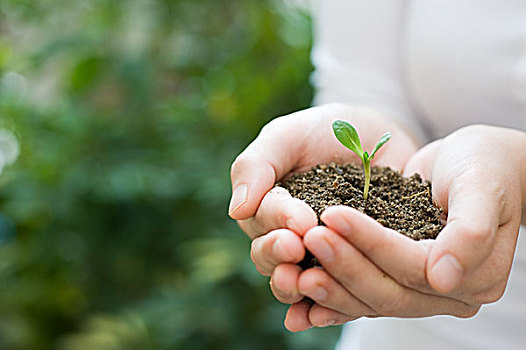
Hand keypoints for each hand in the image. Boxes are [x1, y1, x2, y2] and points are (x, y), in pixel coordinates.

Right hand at [228, 103, 418, 321]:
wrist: (381, 137)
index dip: (277, 222)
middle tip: (297, 248)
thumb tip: (236, 211)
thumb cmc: (329, 129)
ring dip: (294, 287)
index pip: (261, 221)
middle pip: (270, 257)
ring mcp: (319, 253)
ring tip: (305, 284)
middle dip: (279, 256)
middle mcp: (289, 235)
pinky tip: (317, 317)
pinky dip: (324, 308)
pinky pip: (334, 293)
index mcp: (269, 206)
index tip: (300, 221)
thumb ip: (257, 165)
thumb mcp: (289, 135)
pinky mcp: (351, 266)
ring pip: (295, 280)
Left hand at [284, 125, 524, 330]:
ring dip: (332, 284)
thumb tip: (443, 277)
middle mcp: (449, 292)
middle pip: (388, 291)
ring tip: (294, 267)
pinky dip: (333, 294)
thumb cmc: (485, 167)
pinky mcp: (397, 278)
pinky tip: (301, 291)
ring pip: (370, 299)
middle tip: (307, 237)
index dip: (372, 244)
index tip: (333, 214)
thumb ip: (469, 232)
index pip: (413, 266)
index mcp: (477, 275)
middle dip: (344, 265)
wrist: (477, 164)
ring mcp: (421, 290)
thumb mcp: (482, 188)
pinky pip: (362, 294)